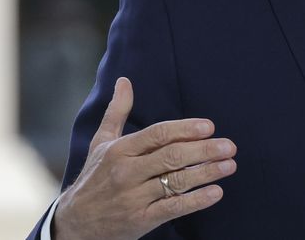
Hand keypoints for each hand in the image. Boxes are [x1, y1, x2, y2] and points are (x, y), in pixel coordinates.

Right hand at [52, 77, 236, 239]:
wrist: (74, 223)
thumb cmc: (93, 178)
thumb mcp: (100, 143)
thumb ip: (117, 112)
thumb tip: (124, 81)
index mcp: (120, 150)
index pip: (158, 135)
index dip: (185, 129)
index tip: (209, 127)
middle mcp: (126, 172)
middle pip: (172, 157)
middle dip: (204, 150)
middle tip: (229, 146)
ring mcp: (133, 198)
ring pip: (176, 182)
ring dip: (207, 173)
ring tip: (229, 165)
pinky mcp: (140, 220)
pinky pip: (173, 208)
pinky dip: (196, 201)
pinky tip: (216, 192)